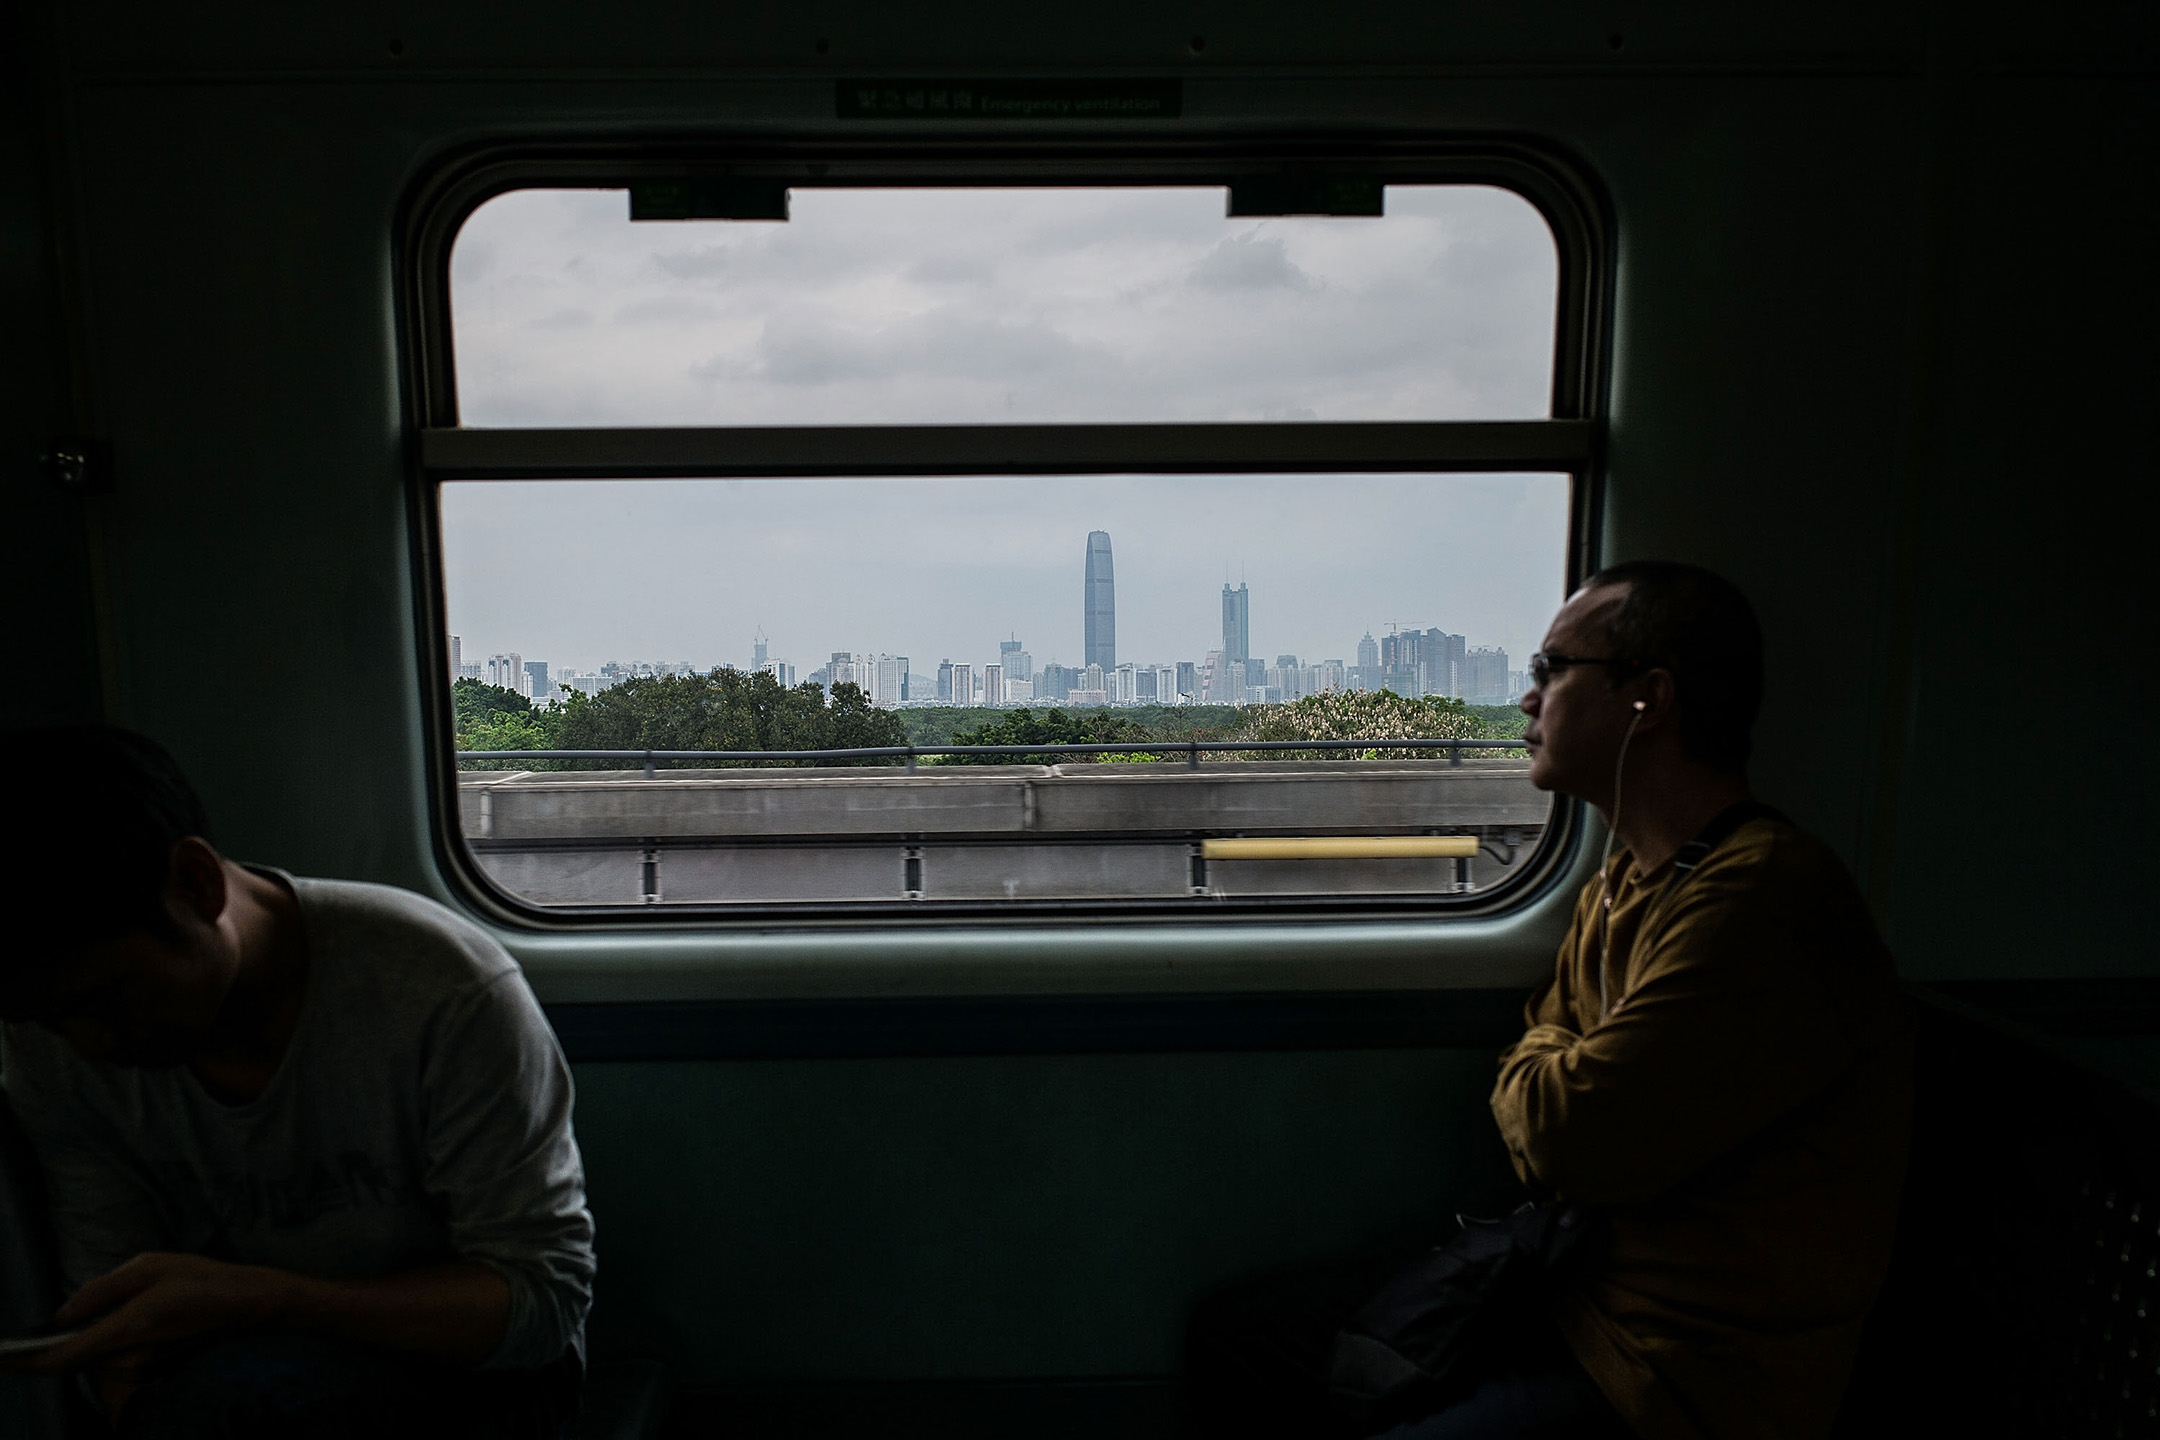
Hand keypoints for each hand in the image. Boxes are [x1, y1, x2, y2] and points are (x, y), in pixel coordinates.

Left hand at [30, 1253, 297, 1373]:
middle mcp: (128, 1358)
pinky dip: (101, 1340)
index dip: (20, 1360)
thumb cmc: (200, 1278)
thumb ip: (100, 1291)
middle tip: (75, 1311)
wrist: (244, 1304)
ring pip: (89, 1356)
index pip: (59, 1358)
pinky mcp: (144, 1367)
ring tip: (125, 1303)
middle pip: (70, 1358)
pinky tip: (129, 1315)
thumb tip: (64, 1314)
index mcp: (127, 1329)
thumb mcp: (148, 1266)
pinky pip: (106, 1357)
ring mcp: (137, 1367)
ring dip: (87, 1335)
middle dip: (59, 1339)